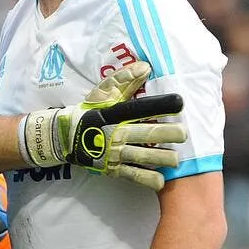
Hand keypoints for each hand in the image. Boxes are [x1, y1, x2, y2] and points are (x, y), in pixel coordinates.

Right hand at [24, 62, 188, 190]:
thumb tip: (146, 67)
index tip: (179, 102)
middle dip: (166, 134)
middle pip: (145, 133)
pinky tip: (161, 181)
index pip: (138, 107)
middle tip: (183, 134)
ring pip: (142, 156)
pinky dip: (147, 179)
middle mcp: (116, 133)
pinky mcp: (113, 168)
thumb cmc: (89, 112)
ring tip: (176, 160)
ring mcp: (115, 153)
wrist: (64, 138)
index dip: (158, 105)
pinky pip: (132, 175)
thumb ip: (124, 79)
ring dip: (161, 158)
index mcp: (115, 113)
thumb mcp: (102, 93)